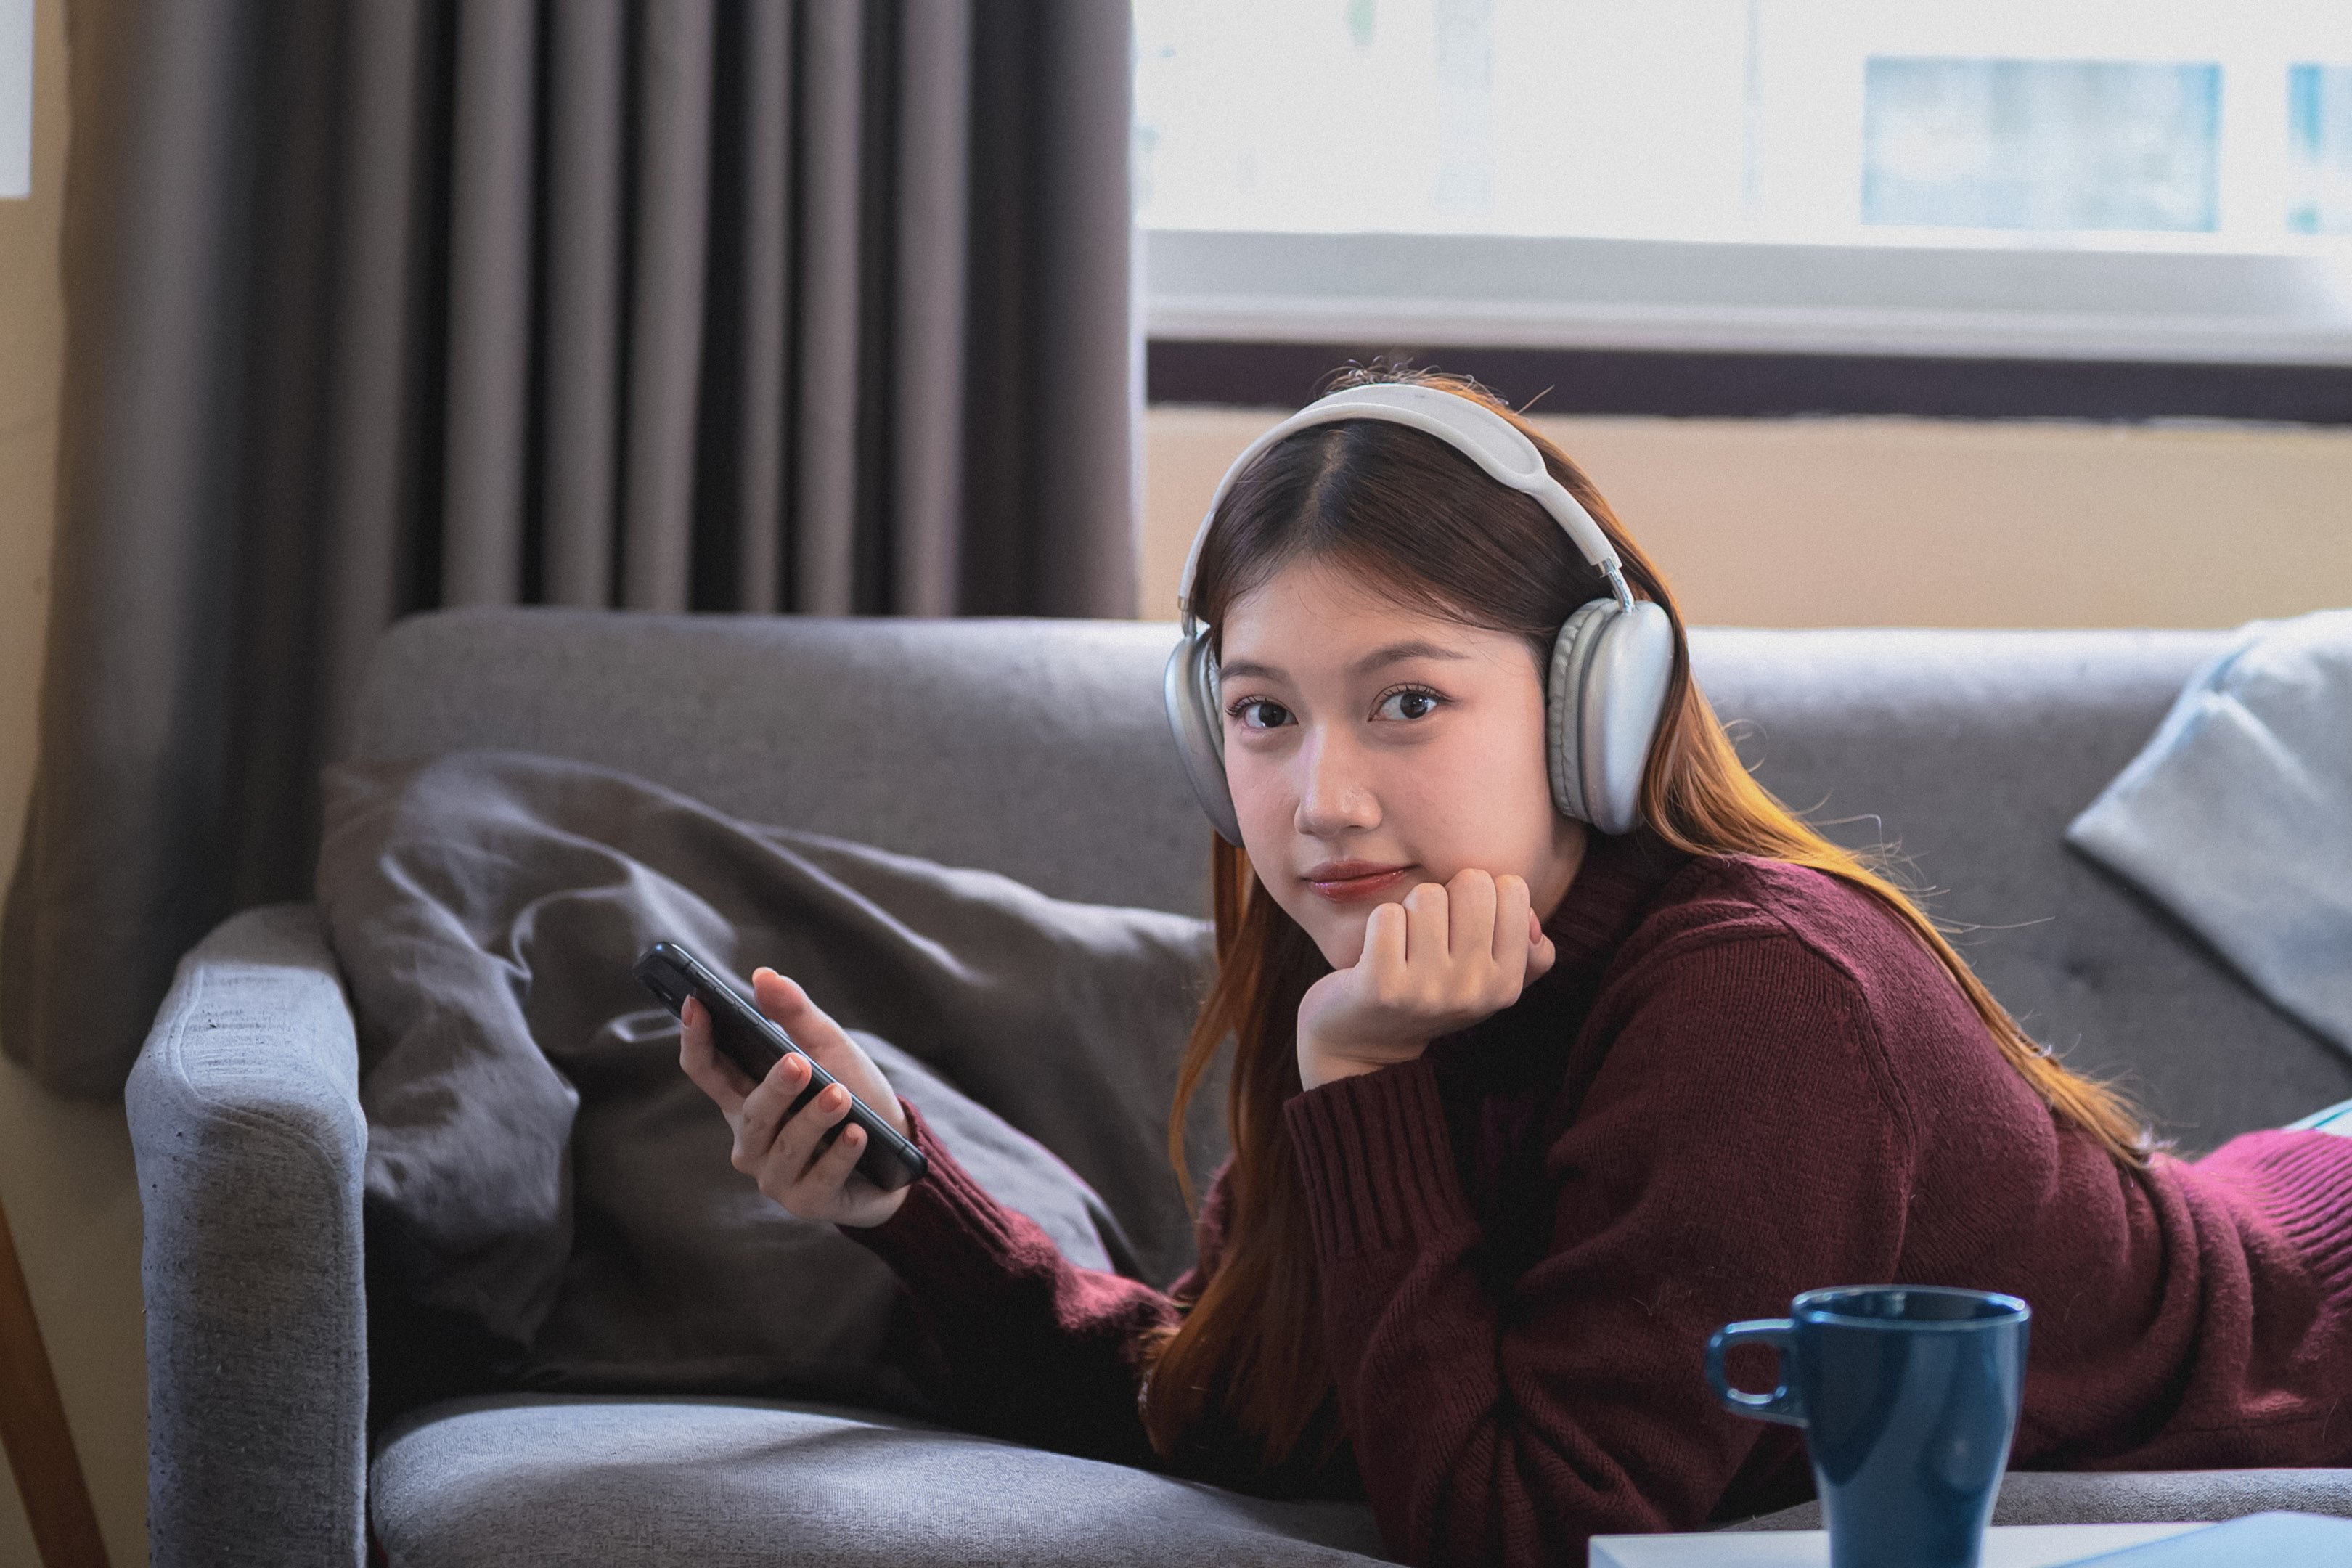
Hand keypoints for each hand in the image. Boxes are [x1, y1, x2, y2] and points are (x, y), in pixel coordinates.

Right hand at [678, 967, 911, 1227]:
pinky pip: (819, 1178)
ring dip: (814, 1119)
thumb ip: (796, 1015)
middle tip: (797, 1062)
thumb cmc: (854, 1094)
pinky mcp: (808, 1202)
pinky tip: (857, 1135)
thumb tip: (764, 975)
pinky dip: (839, 1155)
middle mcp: (752, 1140)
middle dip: (773, 1088)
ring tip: (841, 1096)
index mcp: (745, 1098)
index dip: (696, 1038)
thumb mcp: (829, 1049)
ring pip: (786, 1145)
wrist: (898, 1152)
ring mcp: (776, 1175)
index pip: (706, 1070)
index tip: (696, 1004)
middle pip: (750, 1112)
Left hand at [1295, 869, 1556, 1092]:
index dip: (1481, 892)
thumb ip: (1526, 949)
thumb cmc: (1433, 992)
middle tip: (1431, 929)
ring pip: (1426, 895)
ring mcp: (1429, 990)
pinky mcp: (1382, 987)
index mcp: (1507, 983)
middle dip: (1447, 893)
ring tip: (1405, 943)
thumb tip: (1531, 918)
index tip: (1463, 921)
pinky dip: (1379, 924)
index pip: (1512, 889)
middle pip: (1472, 884)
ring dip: (1410, 910)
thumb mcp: (1489, 980)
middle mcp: (1474, 989)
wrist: (1367, 1042)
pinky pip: (1387, 915)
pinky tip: (1378, 953)